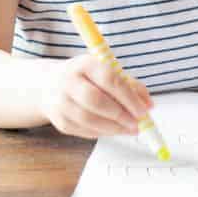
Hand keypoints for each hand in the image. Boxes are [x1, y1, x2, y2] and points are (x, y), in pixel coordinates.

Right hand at [38, 52, 154, 139]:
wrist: (48, 84)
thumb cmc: (85, 77)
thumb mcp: (106, 70)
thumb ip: (130, 85)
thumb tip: (148, 105)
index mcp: (84, 63)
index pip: (108, 79)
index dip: (128, 97)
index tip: (143, 110)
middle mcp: (68, 81)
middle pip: (95, 101)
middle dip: (120, 115)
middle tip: (137, 124)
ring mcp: (59, 102)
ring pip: (89, 120)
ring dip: (114, 128)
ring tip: (129, 129)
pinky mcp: (58, 120)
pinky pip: (84, 131)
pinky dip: (103, 133)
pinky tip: (113, 130)